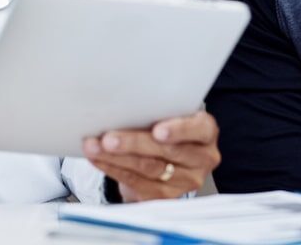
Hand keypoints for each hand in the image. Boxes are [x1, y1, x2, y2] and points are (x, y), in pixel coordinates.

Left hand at [82, 110, 219, 201]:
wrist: (166, 156)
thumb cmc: (167, 125)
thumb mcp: (170, 114)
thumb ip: (157, 110)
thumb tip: (123, 104)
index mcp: (206, 132)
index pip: (199, 129)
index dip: (179, 130)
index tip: (157, 131)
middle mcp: (200, 159)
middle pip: (167, 152)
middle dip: (134, 143)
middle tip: (109, 138)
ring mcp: (184, 181)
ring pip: (148, 169)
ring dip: (116, 157)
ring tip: (95, 147)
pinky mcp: (164, 196)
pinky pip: (135, 182)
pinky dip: (113, 168)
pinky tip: (98, 159)